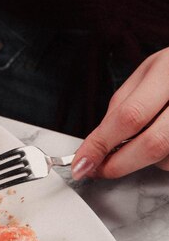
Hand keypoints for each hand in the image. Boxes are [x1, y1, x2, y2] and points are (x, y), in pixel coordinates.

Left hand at [72, 47, 168, 178]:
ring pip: (166, 158)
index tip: (82, 162)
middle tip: (98, 169)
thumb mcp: (147, 74)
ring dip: (143, 160)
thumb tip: (95, 144)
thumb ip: (121, 106)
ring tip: (142, 138)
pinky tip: (162, 139)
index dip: (101, 144)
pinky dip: (162, 159)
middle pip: (152, 143)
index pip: (130, 115)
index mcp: (168, 71)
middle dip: (118, 163)